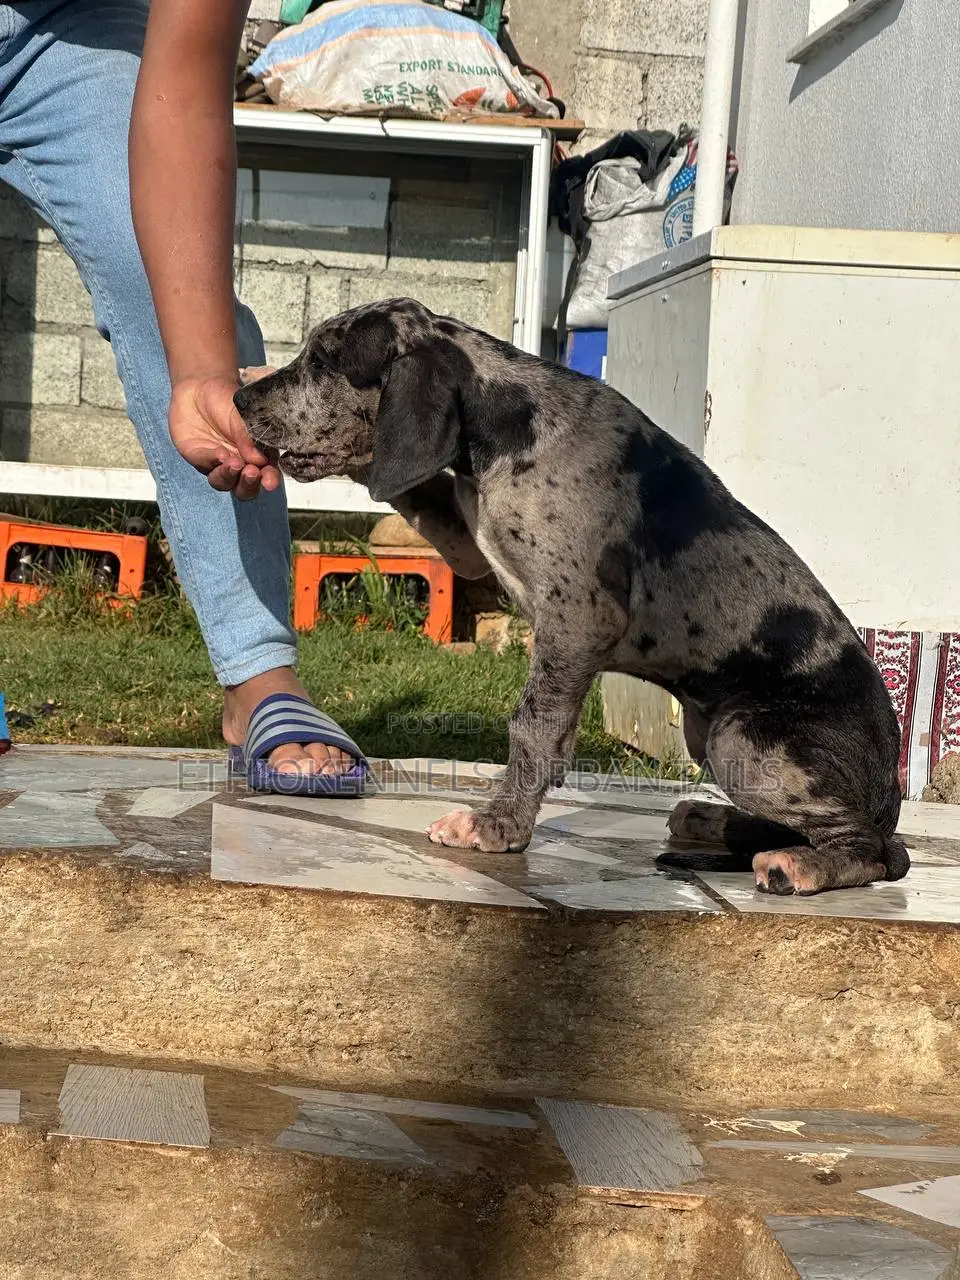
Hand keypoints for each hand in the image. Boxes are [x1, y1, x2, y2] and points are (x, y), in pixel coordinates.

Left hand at [169, 372, 279, 500]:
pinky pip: (206, 466)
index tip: (269, 481)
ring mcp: (218, 464)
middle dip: (249, 485)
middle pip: (246, 489)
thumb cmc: (227, 400)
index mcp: (257, 455)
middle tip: (251, 472)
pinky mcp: (199, 459)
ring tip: (234, 463)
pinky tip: (220, 452)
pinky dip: (213, 461)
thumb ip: (251, 437)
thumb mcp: (243, 415)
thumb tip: (260, 460)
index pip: (267, 474)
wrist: (199, 387)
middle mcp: (239, 464)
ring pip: (225, 484)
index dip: (270, 480)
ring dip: (230, 477)